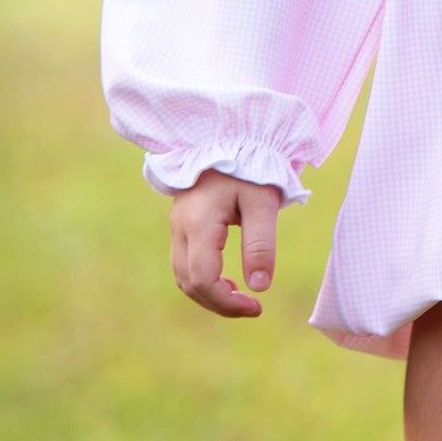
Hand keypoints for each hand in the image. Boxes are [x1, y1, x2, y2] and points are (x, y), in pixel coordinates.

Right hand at [170, 168, 281, 316]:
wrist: (229, 132)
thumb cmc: (251, 163)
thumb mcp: (263, 200)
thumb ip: (261, 243)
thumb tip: (260, 287)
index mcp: (198, 223)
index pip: (202, 279)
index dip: (226, 302)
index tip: (256, 307)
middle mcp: (180, 227)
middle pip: (188, 282)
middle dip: (218, 302)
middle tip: (252, 308)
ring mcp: (178, 225)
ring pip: (183, 275)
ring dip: (209, 292)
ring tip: (240, 297)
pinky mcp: (183, 222)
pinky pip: (185, 262)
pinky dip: (203, 278)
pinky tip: (227, 280)